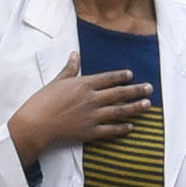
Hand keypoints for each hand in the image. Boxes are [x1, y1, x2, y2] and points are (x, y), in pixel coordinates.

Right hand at [6, 64, 153, 167]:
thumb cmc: (42, 101)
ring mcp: (92, 116)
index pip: (108, 79)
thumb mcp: (56, 81)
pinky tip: (131, 127)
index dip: (121, 76)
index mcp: (83, 84)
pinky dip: (122, 129)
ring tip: (147, 105)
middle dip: (136, 90)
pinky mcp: (89, 132)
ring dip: (135, 108)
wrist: (35, 124)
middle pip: (118, 93)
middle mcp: (91, 99)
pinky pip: (110, 130)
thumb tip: (75, 54)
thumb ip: (70, 69)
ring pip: (119, 111)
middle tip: (149, 88)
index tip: (131, 75)